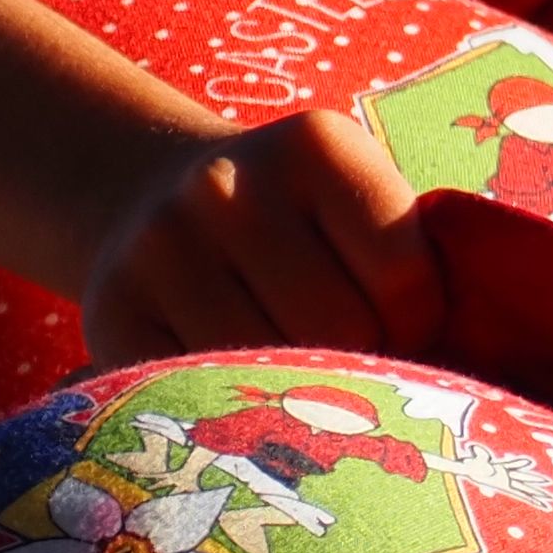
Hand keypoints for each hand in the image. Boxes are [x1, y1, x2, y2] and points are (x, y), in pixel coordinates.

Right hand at [79, 105, 439, 360]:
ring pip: (270, 372)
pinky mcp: (112, 313)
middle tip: (344, 354)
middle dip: (359, 360)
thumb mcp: (357, 209)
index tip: (397, 323)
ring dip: (295, 390)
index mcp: (315, 146)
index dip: (417, 324)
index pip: (407, 278)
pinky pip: (197, 396)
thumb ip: (409, 269)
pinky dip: (227, 406)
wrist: (147, 199)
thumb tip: (440, 387)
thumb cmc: (295, 230)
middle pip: (341, 332)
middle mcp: (225, 185)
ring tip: (288, 362)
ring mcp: (159, 248)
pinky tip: (228, 374)